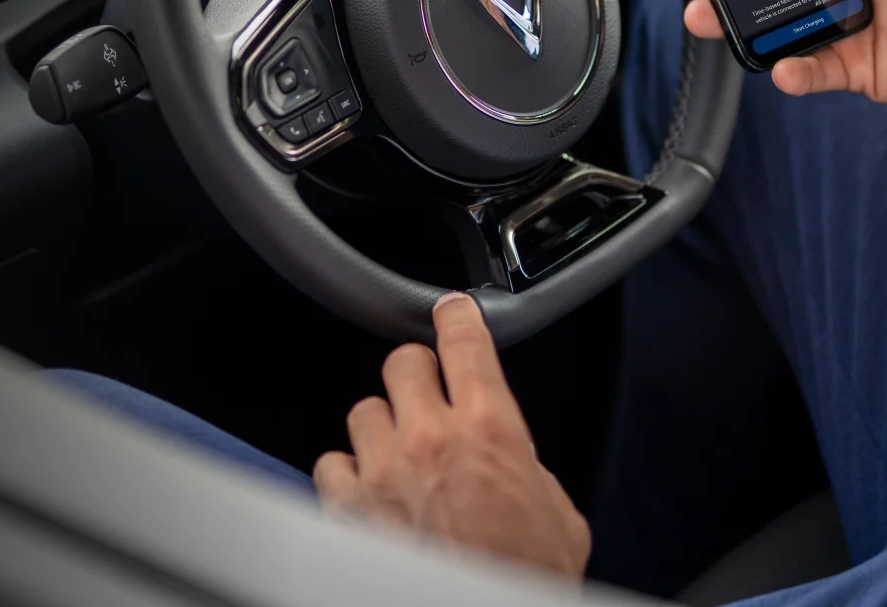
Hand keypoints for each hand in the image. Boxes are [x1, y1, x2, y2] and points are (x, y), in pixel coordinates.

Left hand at [313, 294, 589, 578]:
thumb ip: (528, 469)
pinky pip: (329, 464)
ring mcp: (383, 472)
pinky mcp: (347, 509)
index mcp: (492, 429)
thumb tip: (515, 464)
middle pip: (402, 362)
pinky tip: (365, 493)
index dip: (457, 318)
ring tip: (397, 458)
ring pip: (362, 411)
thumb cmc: (523, 577)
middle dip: (415, 375)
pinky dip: (345, 475)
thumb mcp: (557, 514)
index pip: (466, 342)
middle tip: (425, 396)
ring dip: (380, 428)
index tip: (451, 311)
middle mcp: (431, 439)